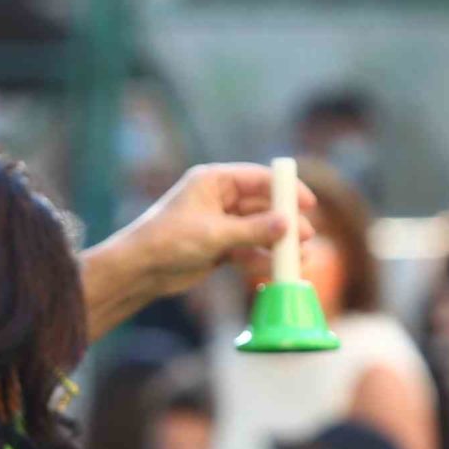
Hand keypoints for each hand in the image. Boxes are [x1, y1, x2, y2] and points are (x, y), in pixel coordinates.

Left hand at [83, 164, 315, 340]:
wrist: (141, 270)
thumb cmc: (169, 241)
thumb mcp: (215, 234)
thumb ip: (254, 230)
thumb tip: (288, 224)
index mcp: (214, 182)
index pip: (258, 178)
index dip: (285, 189)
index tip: (308, 203)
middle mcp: (219, 199)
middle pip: (262, 206)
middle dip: (285, 222)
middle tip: (306, 237)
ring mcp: (220, 224)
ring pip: (257, 231)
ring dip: (276, 244)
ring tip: (299, 259)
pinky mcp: (218, 248)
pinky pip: (247, 250)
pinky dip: (261, 259)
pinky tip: (276, 270)